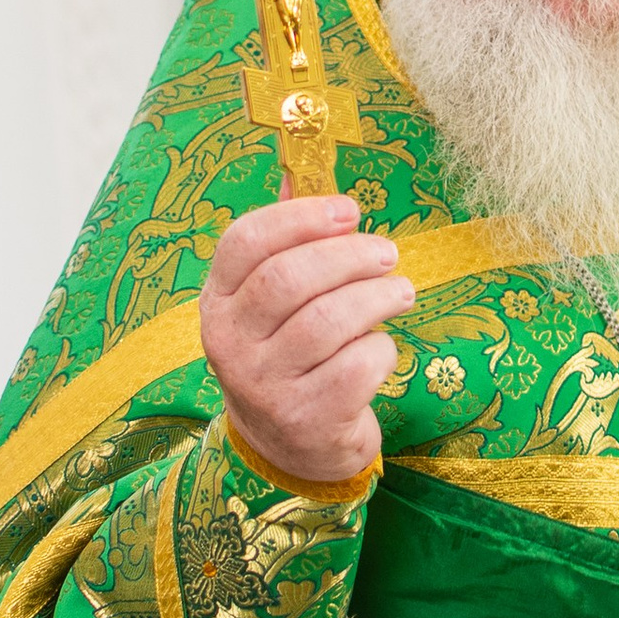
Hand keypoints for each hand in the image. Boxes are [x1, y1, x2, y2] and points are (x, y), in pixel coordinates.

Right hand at [199, 197, 415, 489]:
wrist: (288, 449)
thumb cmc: (289, 354)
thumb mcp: (270, 303)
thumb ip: (285, 240)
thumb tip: (301, 168)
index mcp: (218, 301)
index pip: (244, 242)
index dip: (301, 217)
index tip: (350, 211)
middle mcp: (230, 343)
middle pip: (289, 278)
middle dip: (349, 256)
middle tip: (387, 253)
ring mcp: (264, 386)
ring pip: (328, 322)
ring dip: (376, 298)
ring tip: (400, 292)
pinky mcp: (307, 419)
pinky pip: (356, 367)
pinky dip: (381, 350)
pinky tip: (380, 348)